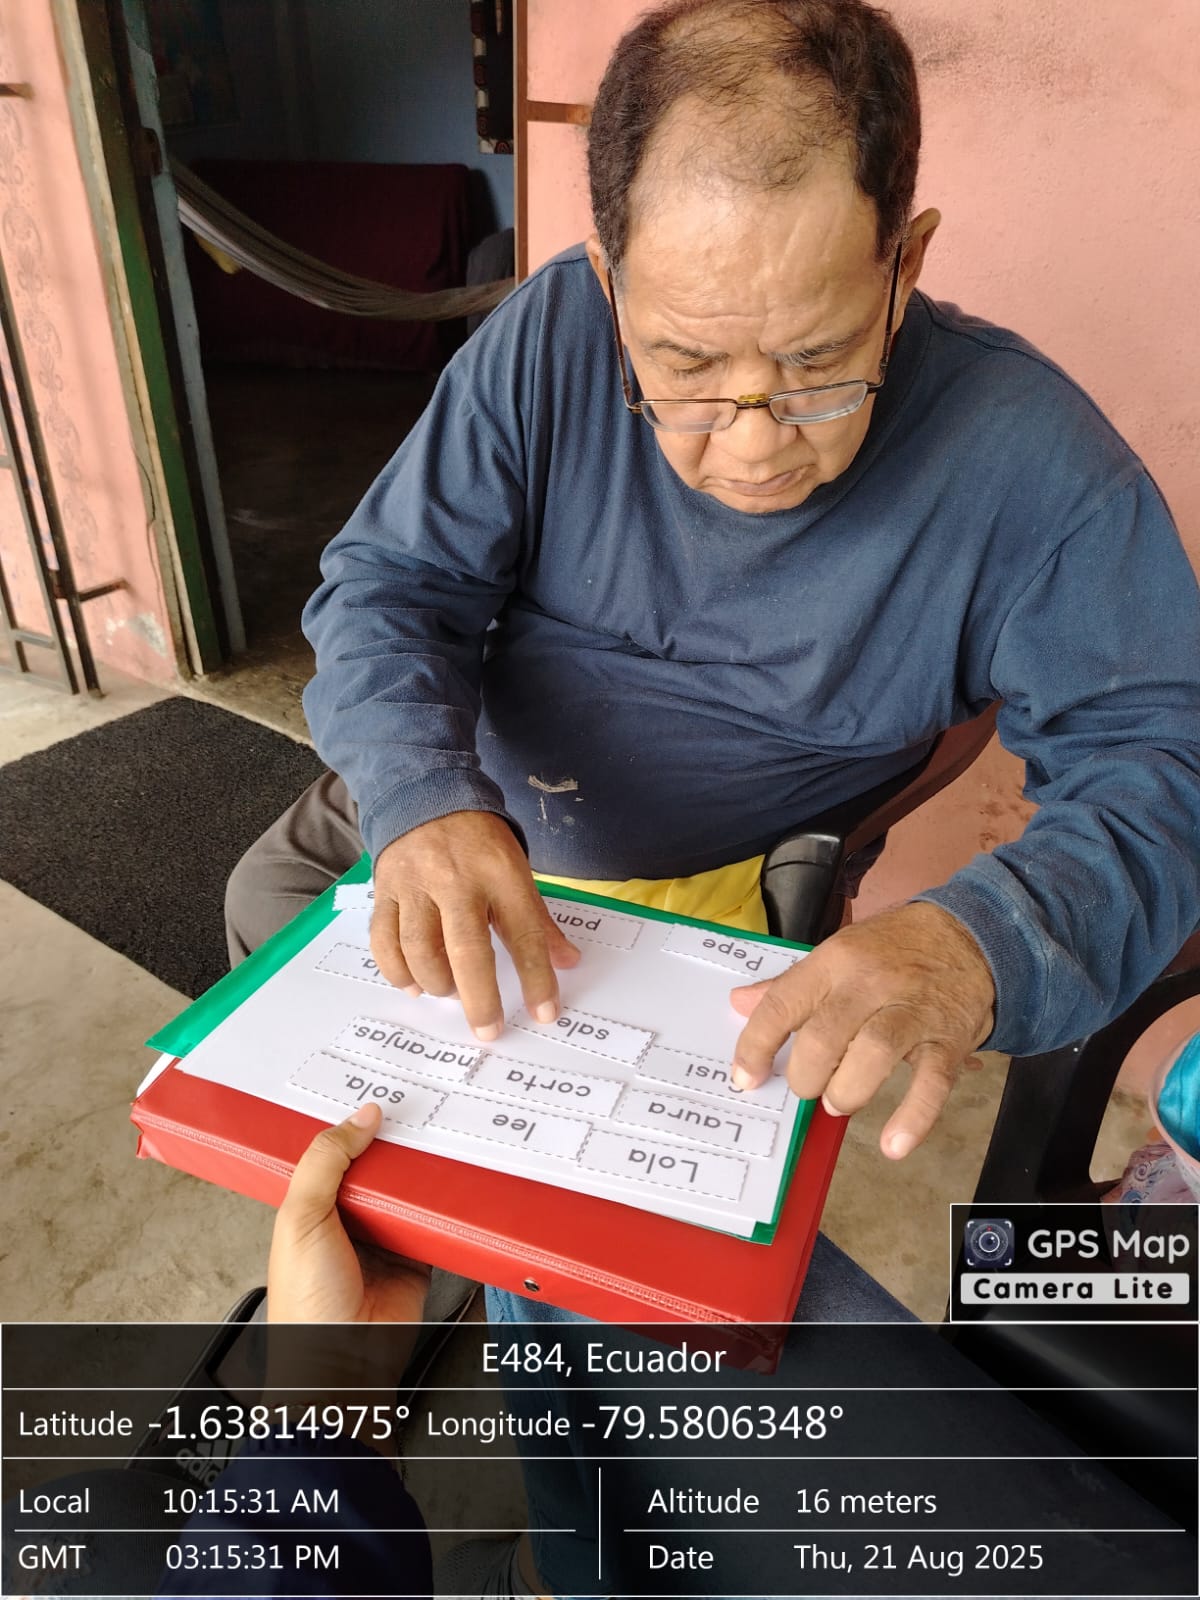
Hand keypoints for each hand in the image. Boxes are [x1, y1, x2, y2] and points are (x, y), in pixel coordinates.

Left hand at [268, 1103, 431, 1322]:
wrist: (342, 1362)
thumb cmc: (307, 1304)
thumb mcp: (302, 1218)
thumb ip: (325, 1163)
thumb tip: (359, 1118)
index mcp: (311, 1208)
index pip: (333, 1154)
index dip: (350, 1126)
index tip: (374, 1096)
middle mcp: (348, 1220)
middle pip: (376, 1168)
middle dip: (393, 1144)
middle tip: (415, 1107)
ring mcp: (383, 1238)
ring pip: (407, 1191)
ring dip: (421, 1171)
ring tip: (439, 1133)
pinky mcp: (416, 1258)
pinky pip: (434, 1222)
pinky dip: (444, 1205)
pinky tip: (452, 1180)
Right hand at [371, 811, 579, 1040]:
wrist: (426, 796)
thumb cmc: (478, 843)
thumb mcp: (517, 871)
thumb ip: (538, 920)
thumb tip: (567, 962)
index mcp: (500, 874)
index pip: (524, 932)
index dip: (536, 977)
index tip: (544, 1012)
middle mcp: (456, 880)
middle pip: (467, 948)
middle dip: (480, 997)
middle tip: (488, 1029)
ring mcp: (416, 886)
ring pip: (419, 948)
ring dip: (437, 982)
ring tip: (450, 991)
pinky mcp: (385, 890)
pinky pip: (384, 941)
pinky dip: (398, 971)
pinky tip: (415, 983)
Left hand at [729, 902, 993, 1159]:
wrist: (971, 935)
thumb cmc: (894, 948)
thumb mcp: (838, 952)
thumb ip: (790, 984)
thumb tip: (739, 1003)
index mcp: (834, 961)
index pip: (783, 1004)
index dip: (756, 1046)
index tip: (746, 1078)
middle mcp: (871, 983)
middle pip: (824, 1037)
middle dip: (806, 1077)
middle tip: (808, 1088)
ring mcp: (912, 1011)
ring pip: (872, 1056)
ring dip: (847, 1092)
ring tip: (840, 1102)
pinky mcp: (948, 1039)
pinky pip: (931, 1083)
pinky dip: (912, 1117)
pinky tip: (893, 1144)